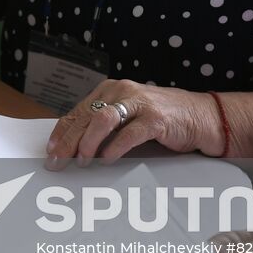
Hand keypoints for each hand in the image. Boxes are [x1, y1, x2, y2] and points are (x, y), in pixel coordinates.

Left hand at [45, 79, 221, 166]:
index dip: (61, 132)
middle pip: (86, 117)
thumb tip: (74, 147)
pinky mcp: (156, 118)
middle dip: (69, 142)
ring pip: (103, 120)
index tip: (50, 150)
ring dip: (88, 143)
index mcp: (110, 90)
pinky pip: (130, 133)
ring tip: (82, 161)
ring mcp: (139, 103)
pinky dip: (115, 148)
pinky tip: (107, 160)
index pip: (77, 111)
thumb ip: (105, 126)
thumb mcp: (128, 117)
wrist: (202, 117)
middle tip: (58, 162)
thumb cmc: (162, 119)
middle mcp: (121, 91)